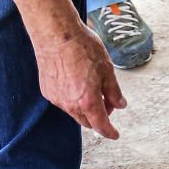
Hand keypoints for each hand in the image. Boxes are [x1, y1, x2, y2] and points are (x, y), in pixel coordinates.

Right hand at [33, 24, 126, 138]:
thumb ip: (114, 92)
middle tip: (107, 101)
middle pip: (87, 122)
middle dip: (98, 117)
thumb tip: (120, 105)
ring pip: (74, 112)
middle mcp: (71, 105)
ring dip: (84, 107)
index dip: (110, 132)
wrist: (55, 34)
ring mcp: (57, 99)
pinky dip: (72, 98)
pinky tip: (75, 80)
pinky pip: (63, 101)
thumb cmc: (82, 47)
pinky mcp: (48, 91)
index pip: (101, 126)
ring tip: (90, 86)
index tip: (114, 134)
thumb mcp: (107, 69)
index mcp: (88, 101)